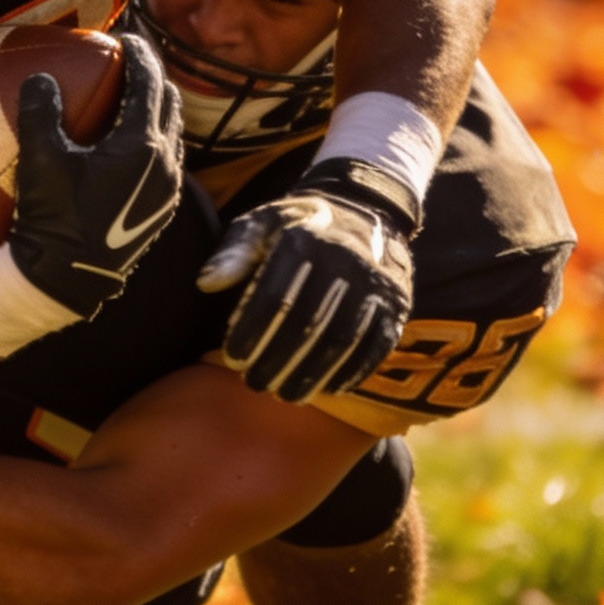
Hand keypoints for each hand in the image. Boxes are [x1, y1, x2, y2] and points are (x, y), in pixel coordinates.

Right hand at [8, 34, 186, 318]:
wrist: (68, 281)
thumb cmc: (53, 221)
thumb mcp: (40, 162)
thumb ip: (40, 113)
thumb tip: (42, 78)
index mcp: (141, 145)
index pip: (149, 83)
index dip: (138, 54)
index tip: (124, 38)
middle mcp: (165, 164)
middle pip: (170, 102)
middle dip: (152, 76)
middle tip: (129, 62)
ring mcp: (168, 190)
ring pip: (173, 132)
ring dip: (156, 108)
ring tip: (132, 97)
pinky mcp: (162, 210)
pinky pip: (168, 160)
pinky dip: (154, 138)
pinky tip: (131, 143)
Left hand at [199, 157, 418, 401]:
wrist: (365, 211)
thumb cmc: (298, 225)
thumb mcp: (261, 223)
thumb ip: (233, 252)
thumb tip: (205, 283)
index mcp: (305, 240)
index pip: (274, 295)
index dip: (252, 331)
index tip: (231, 358)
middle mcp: (346, 260)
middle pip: (309, 323)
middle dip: (278, 359)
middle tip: (255, 384)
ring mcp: (377, 284)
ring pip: (343, 339)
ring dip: (313, 373)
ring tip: (285, 394)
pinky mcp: (398, 304)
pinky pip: (377, 345)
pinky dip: (352, 371)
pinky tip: (328, 388)